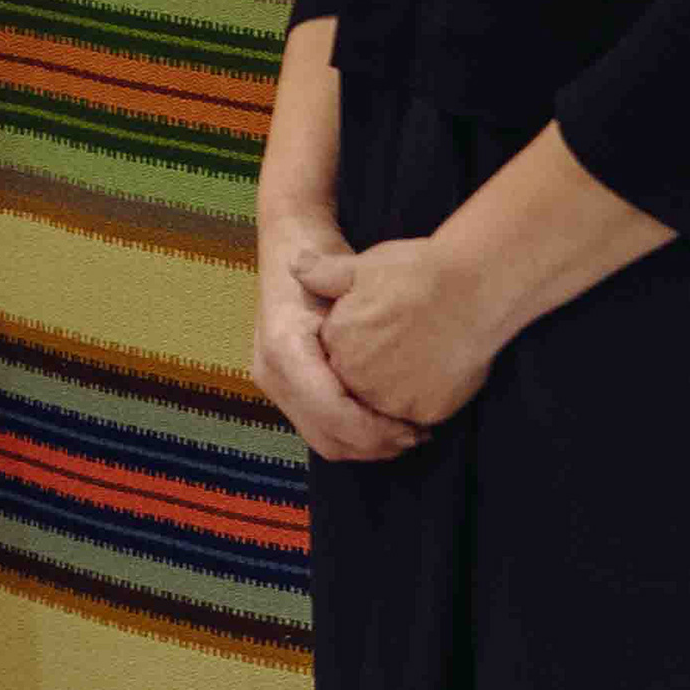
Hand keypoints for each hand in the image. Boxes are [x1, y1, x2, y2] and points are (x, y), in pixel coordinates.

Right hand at [253, 213, 430, 462]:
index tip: (413, 429)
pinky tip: (385, 425)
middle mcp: (272, 372)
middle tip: (417, 436)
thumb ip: (359, 311)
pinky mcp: (286, 388)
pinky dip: (354, 436)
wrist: (289, 242)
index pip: (330, 411)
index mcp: (285, 347)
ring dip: (367, 447)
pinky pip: (321, 428)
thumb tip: (382, 354)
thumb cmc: (322, 251)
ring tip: (406, 434)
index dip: (373, 430)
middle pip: (327, 436)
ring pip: (324, 441)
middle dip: (375, 445)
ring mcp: (275, 383)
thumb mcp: (341, 270)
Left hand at [293, 236, 506, 428]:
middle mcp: (358, 377)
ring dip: (396, 395)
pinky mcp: (426, 412)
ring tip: (419, 363)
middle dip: (372, 376)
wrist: (472, 289)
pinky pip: (417, 416)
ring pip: (385, 407)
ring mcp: (392, 399)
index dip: (355, 347)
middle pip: (358, 387)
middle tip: (401, 349)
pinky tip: (436, 375)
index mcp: (337, 343)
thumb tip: (294, 267)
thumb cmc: (417, 274)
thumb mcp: (363, 267)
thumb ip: (324, 274)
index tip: (376, 335)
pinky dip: (424, 403)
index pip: (335, 359)